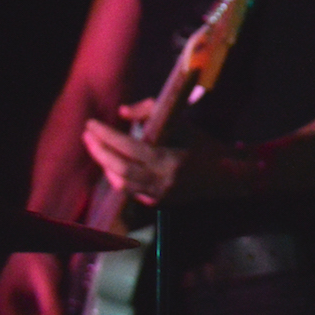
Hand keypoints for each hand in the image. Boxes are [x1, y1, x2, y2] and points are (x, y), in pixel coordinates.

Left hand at [81, 100, 231, 204]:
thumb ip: (152, 111)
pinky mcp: (160, 202)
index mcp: (169, 158)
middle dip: (99, 151)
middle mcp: (163, 180)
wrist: (227, 175)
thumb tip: (122, 112)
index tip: (91, 124)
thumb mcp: (183, 122)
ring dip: (105, 166)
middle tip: (87, 135)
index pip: (128, 147)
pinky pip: (131, 192)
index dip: (106, 135)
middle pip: (119, 168)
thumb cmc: (204, 144)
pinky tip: (112, 166)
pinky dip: (118, 178)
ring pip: (121, 184)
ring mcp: (160, 194)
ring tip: (97, 149)